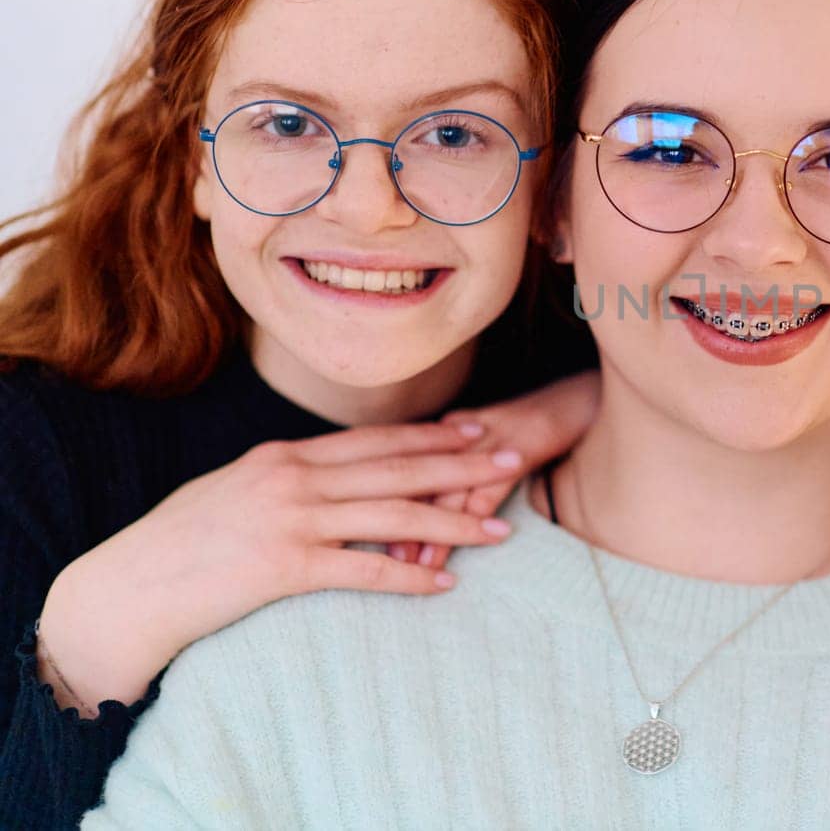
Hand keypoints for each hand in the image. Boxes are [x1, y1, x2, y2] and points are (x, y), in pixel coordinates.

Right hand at [37, 422, 520, 715]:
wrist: (128, 587)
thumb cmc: (181, 542)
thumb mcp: (236, 491)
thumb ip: (287, 478)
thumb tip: (328, 472)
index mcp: (285, 455)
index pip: (376, 440)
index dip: (433, 435)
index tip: (480, 428)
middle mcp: (294, 478)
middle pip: (397, 468)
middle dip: (463, 465)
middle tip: (515, 460)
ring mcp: (291, 520)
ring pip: (392, 516)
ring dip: (452, 522)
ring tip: (500, 530)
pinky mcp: (284, 567)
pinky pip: (361, 570)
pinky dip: (407, 578)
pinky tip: (444, 585)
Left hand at [397, 371, 600, 567]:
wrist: (581, 394)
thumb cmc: (531, 426)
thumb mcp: (485, 445)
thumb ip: (456, 471)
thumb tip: (427, 509)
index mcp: (448, 431)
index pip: (403, 470)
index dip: (384, 505)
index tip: (368, 542)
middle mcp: (463, 431)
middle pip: (420, 480)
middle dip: (400, 523)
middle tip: (383, 558)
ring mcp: (493, 436)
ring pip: (453, 485)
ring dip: (435, 528)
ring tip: (420, 564)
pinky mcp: (525, 442)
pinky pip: (496, 481)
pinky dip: (481, 511)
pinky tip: (475, 537)